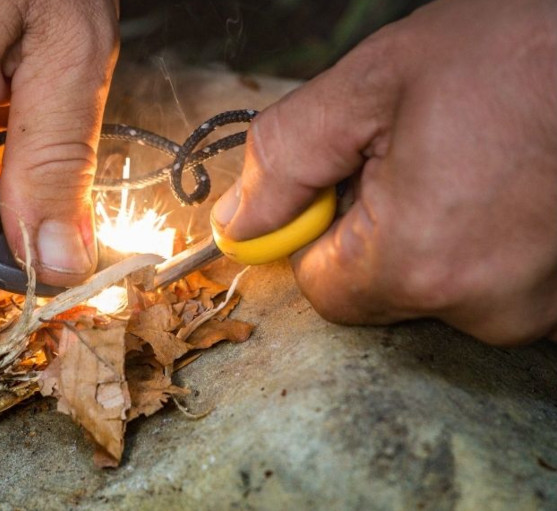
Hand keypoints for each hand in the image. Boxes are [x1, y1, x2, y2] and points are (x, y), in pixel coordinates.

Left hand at [213, 0, 556, 345]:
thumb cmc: (517, 51)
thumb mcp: (372, 84)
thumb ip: (287, 160)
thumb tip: (238, 224)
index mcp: (419, 261)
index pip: (321, 287)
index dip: (319, 232)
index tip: (345, 180)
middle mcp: (484, 306)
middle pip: (382, 290)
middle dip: (381, 227)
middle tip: (425, 154)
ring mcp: (538, 310)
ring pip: (441, 285)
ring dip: (440, 232)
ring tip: (481, 161)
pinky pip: (493, 282)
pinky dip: (489, 241)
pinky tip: (511, 186)